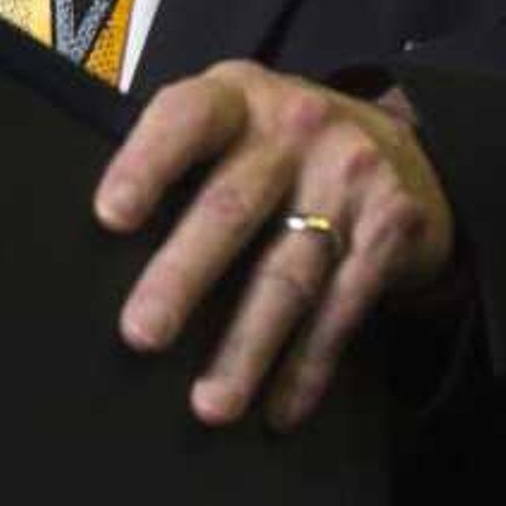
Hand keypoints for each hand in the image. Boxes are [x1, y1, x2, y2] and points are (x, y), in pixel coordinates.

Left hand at [97, 60, 456, 430]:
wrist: (406, 151)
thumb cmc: (281, 149)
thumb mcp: (235, 124)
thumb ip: (183, 161)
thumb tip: (99, 250)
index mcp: (237, 97)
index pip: (185, 119)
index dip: (146, 164)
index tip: (110, 217)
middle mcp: (295, 128)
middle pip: (231, 209)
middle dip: (183, 277)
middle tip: (142, 334)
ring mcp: (348, 176)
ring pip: (288, 274)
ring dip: (246, 348)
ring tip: (210, 403)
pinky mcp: (390, 228)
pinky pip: (342, 308)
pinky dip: (307, 366)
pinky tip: (279, 407)